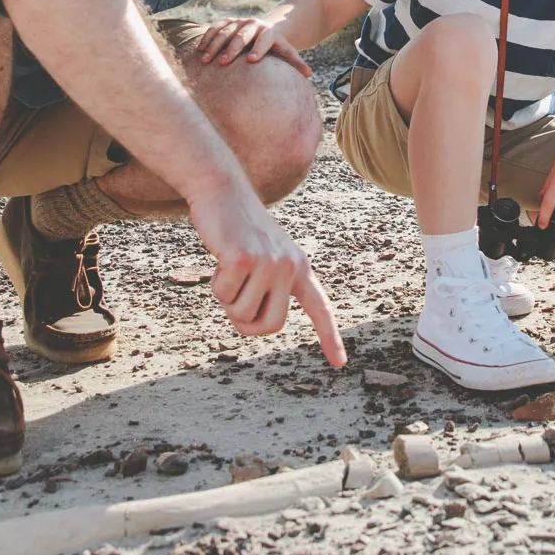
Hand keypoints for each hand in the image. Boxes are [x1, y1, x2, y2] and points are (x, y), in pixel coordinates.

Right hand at [189, 183, 345, 366]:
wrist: (222, 190)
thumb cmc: (237, 229)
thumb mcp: (262, 257)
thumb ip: (268, 288)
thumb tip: (258, 325)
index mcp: (299, 267)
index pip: (320, 308)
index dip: (329, 337)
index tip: (340, 364)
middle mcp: (290, 266)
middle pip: (270, 326)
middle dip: (246, 323)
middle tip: (234, 299)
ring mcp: (269, 262)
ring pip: (242, 314)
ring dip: (226, 299)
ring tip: (228, 268)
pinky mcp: (245, 258)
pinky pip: (223, 295)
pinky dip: (215, 283)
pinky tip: (220, 257)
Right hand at [198, 15, 311, 77]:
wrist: (264, 28)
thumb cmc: (275, 48)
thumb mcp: (286, 52)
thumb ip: (295, 63)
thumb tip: (309, 74)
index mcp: (269, 32)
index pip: (265, 39)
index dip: (259, 48)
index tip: (251, 60)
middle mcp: (254, 24)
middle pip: (243, 35)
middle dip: (232, 48)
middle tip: (223, 62)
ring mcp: (239, 21)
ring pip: (225, 30)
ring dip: (215, 44)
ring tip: (206, 60)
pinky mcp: (227, 22)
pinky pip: (215, 27)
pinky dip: (207, 37)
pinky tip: (199, 50)